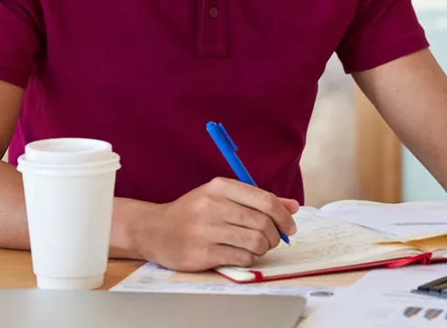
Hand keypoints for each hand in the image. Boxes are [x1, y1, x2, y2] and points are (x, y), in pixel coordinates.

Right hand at [136, 177, 298, 271]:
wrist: (154, 230)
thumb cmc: (193, 212)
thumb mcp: (221, 196)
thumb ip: (257, 199)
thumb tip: (292, 207)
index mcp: (221, 187)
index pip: (265, 200)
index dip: (284, 216)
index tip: (290, 226)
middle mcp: (214, 206)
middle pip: (263, 223)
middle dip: (275, 235)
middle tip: (273, 239)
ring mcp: (207, 230)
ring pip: (255, 242)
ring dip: (264, 248)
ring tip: (258, 247)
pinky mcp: (203, 253)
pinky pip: (242, 258)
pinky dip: (249, 258)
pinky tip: (242, 254)